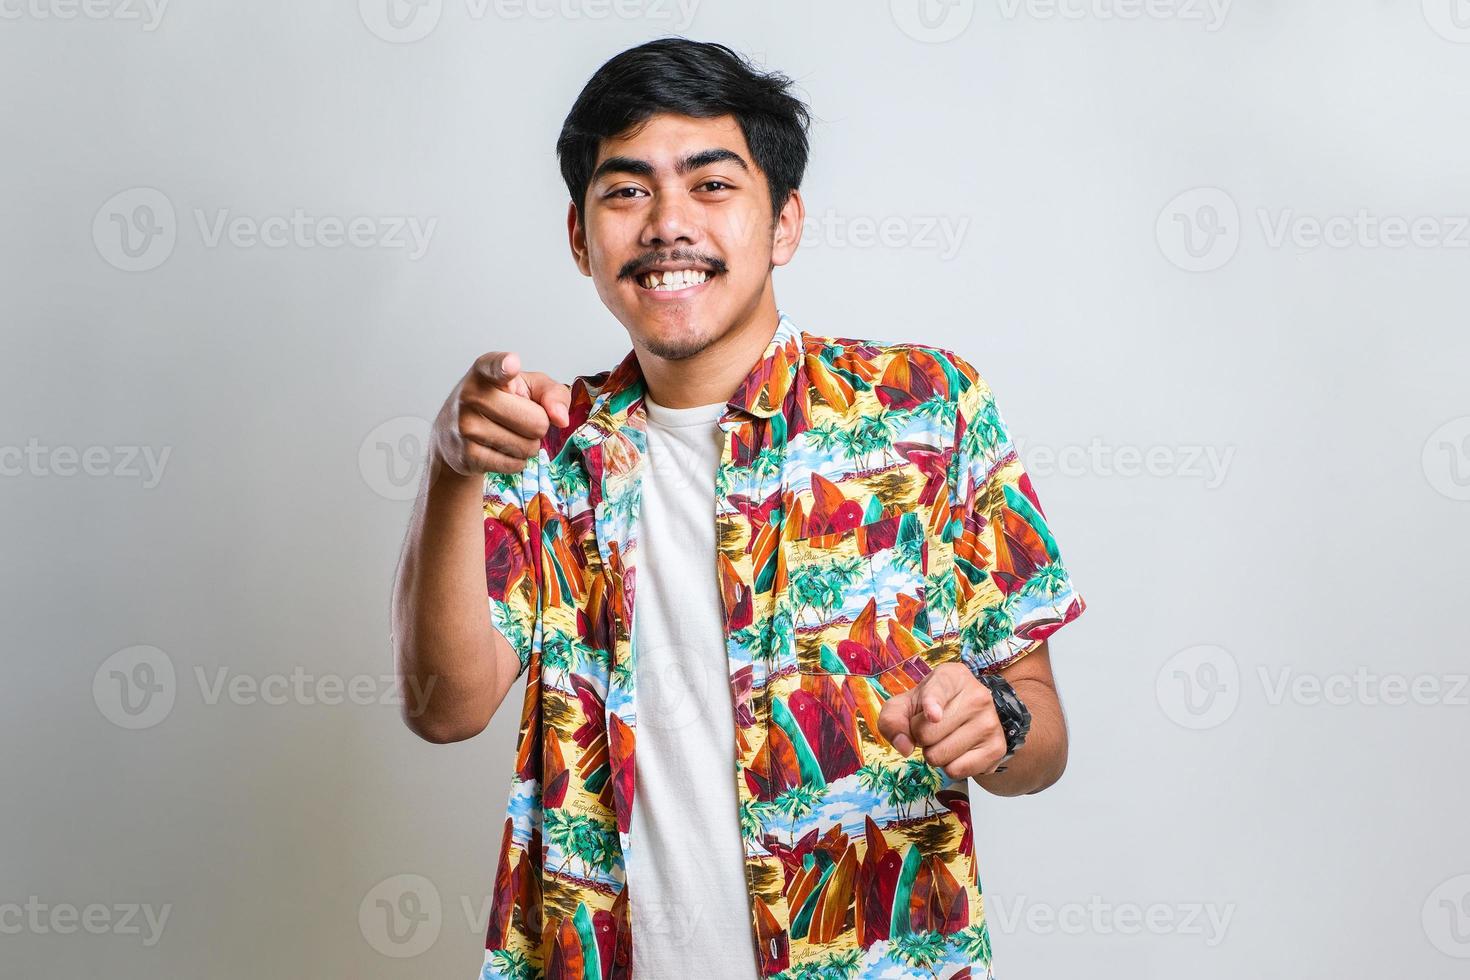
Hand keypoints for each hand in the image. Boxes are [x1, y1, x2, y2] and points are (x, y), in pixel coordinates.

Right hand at [432, 350, 570, 475]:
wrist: (453, 434)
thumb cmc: (499, 403)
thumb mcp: (528, 387)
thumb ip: (553, 393)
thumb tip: (561, 419)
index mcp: (484, 371)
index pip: (494, 366)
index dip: (505, 366)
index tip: (512, 364)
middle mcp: (471, 395)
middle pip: (537, 421)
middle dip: (538, 425)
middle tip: (519, 419)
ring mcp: (466, 426)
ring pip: (528, 446)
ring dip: (527, 445)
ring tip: (506, 433)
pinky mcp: (467, 455)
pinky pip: (516, 464)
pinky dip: (516, 461)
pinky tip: (499, 449)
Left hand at [876, 662, 1010, 778]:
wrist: (968, 713)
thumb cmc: (930, 706)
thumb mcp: (905, 704)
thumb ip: (892, 720)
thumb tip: (904, 747)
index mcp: (951, 677)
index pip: (938, 692)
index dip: (932, 705)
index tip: (933, 716)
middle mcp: (976, 696)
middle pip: (927, 734)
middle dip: (920, 737)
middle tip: (931, 727)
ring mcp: (990, 722)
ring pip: (941, 756)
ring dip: (934, 753)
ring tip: (945, 738)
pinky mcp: (997, 748)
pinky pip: (958, 771)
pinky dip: (950, 767)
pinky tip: (957, 751)